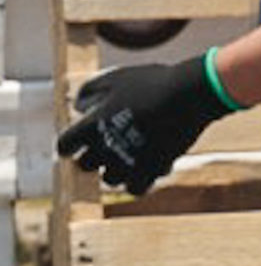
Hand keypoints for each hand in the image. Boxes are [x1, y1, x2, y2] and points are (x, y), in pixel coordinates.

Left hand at [56, 57, 234, 194]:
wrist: (190, 94)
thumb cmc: (153, 82)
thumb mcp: (116, 77)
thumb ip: (90, 91)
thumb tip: (79, 107)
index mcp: (92, 125)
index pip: (65, 145)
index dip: (69, 144)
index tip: (75, 144)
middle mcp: (106, 147)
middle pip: (85, 165)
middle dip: (91, 158)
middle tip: (104, 149)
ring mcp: (129, 161)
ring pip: (109, 179)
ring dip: (115, 170)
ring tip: (126, 159)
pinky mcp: (151, 169)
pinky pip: (136, 188)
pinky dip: (138, 181)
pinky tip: (146, 168)